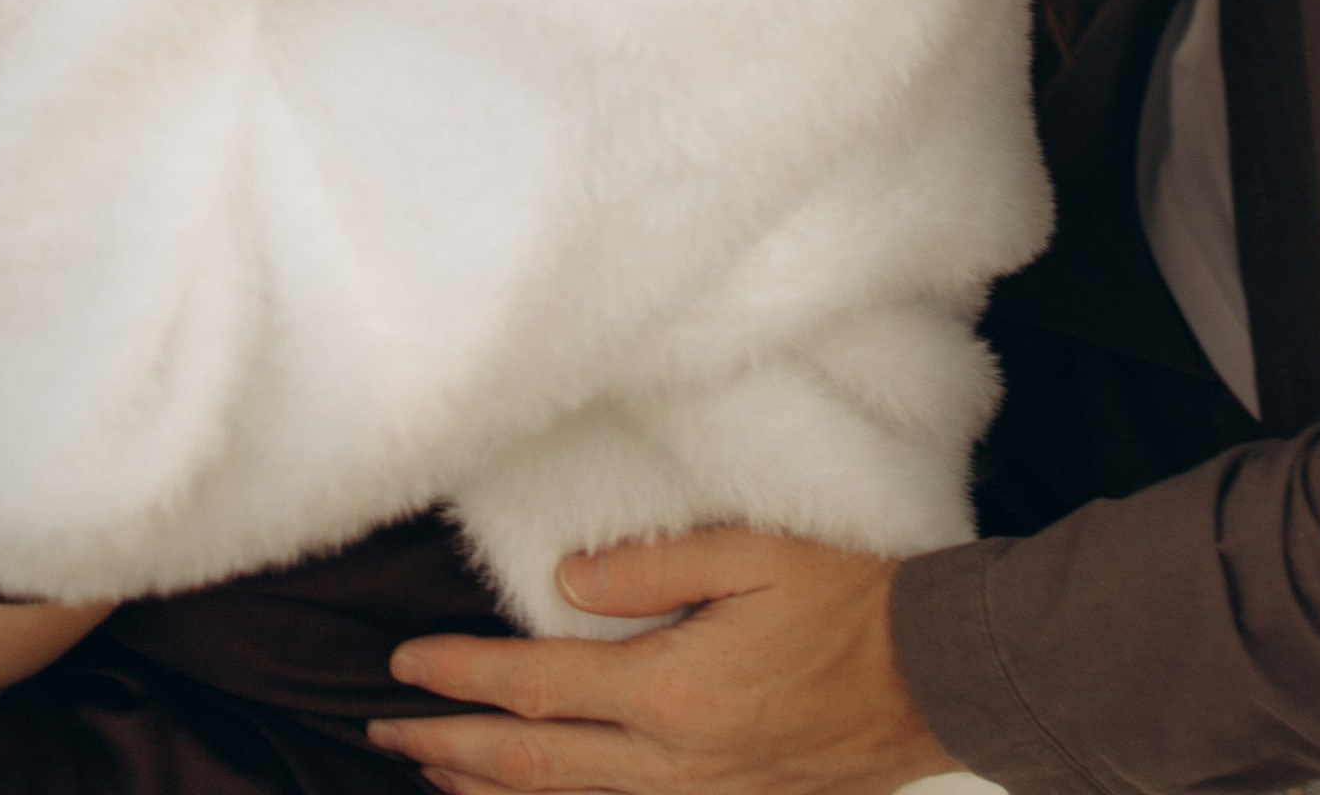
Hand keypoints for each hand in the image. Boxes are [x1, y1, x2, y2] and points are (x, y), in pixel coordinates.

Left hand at [369, 534, 949, 794]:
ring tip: (437, 771)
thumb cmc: (850, 598)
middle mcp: (674, 763)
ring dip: (493, 792)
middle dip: (451, 747)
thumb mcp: (754, 549)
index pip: (537, 688)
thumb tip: (565, 583)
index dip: (463, 676)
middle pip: (535, 765)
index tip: (403, 665)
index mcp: (671, 691)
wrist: (935, 677)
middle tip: (384, 731)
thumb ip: (651, 565)